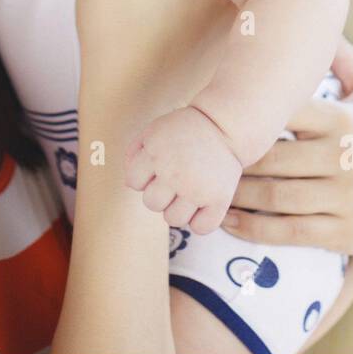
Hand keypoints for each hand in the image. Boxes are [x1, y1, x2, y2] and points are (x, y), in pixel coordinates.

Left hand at [125, 106, 242, 233]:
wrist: (223, 126)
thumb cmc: (184, 130)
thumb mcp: (154, 130)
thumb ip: (134, 153)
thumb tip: (129, 184)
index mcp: (156, 152)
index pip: (134, 182)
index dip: (143, 177)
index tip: (157, 169)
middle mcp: (175, 172)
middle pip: (152, 204)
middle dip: (160, 194)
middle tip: (174, 182)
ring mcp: (197, 188)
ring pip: (174, 220)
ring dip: (178, 210)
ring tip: (188, 194)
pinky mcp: (219, 199)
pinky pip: (201, 227)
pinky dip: (200, 221)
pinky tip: (202, 206)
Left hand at [221, 38, 352, 259]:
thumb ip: (344, 59)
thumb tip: (322, 23)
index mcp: (345, 120)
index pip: (287, 110)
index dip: (248, 113)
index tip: (216, 113)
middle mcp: (345, 158)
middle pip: (271, 157)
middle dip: (231, 159)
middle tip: (201, 155)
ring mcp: (343, 199)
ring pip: (273, 196)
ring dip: (233, 194)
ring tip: (206, 186)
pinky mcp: (340, 235)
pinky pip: (285, 231)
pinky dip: (249, 227)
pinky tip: (226, 219)